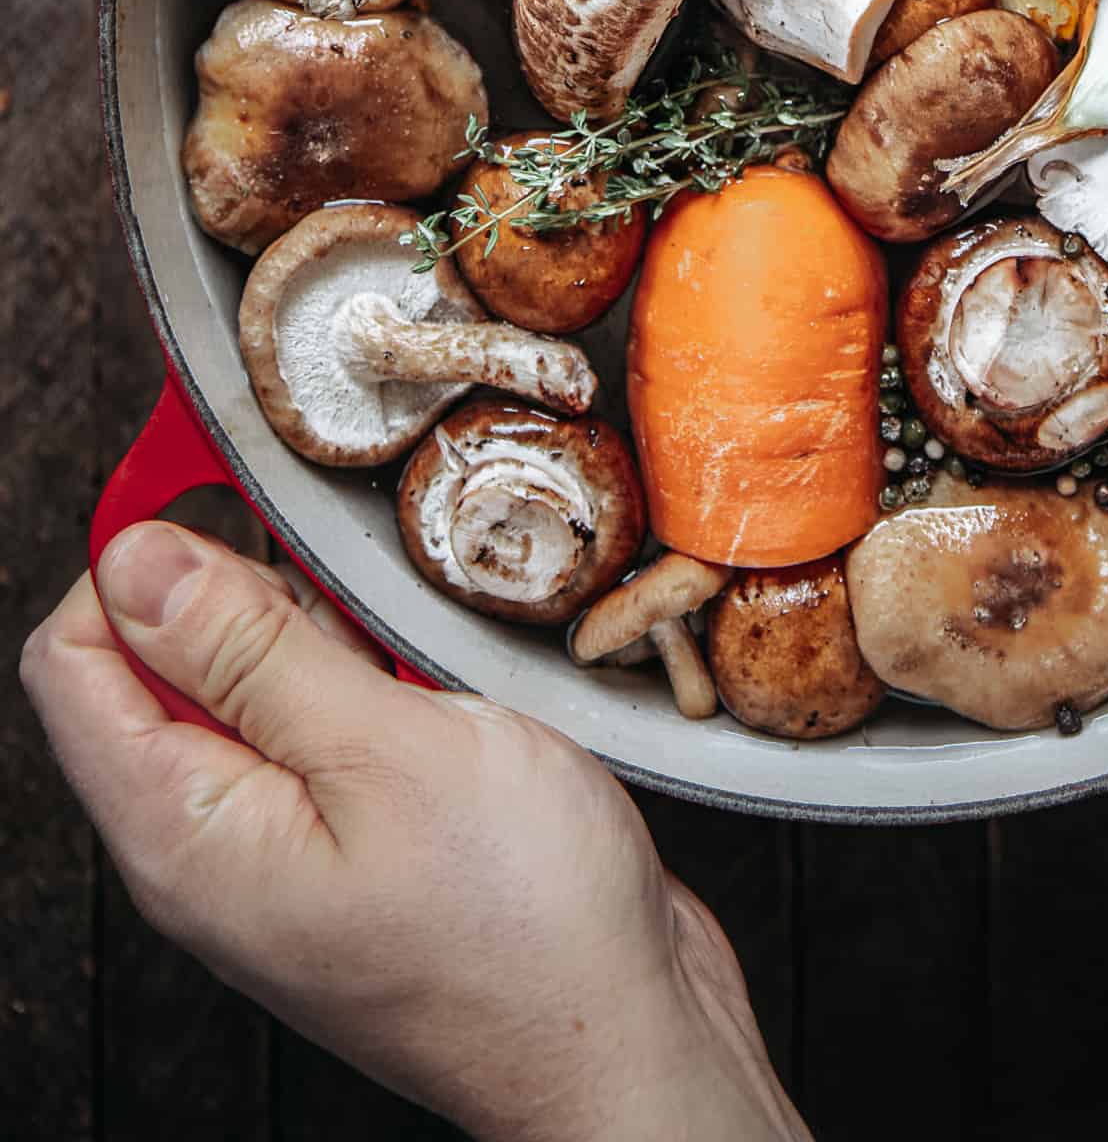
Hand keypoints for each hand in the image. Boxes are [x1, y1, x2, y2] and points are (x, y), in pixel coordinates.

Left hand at [20, 524, 807, 1141]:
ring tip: (398, 610)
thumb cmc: (521, 923)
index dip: (133, 550)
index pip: (76, 656)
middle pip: (158, 665)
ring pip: (250, 689)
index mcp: (183, 830)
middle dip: (231, 576)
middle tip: (334, 535)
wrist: (624, 1042)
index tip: (216, 473)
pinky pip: (321, 729)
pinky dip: (362, 674)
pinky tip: (429, 666)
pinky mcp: (354, 848)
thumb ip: (249, 651)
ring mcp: (284, 851)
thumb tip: (134, 559)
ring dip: (312, 623)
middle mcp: (213, 846)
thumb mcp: (383, 749)